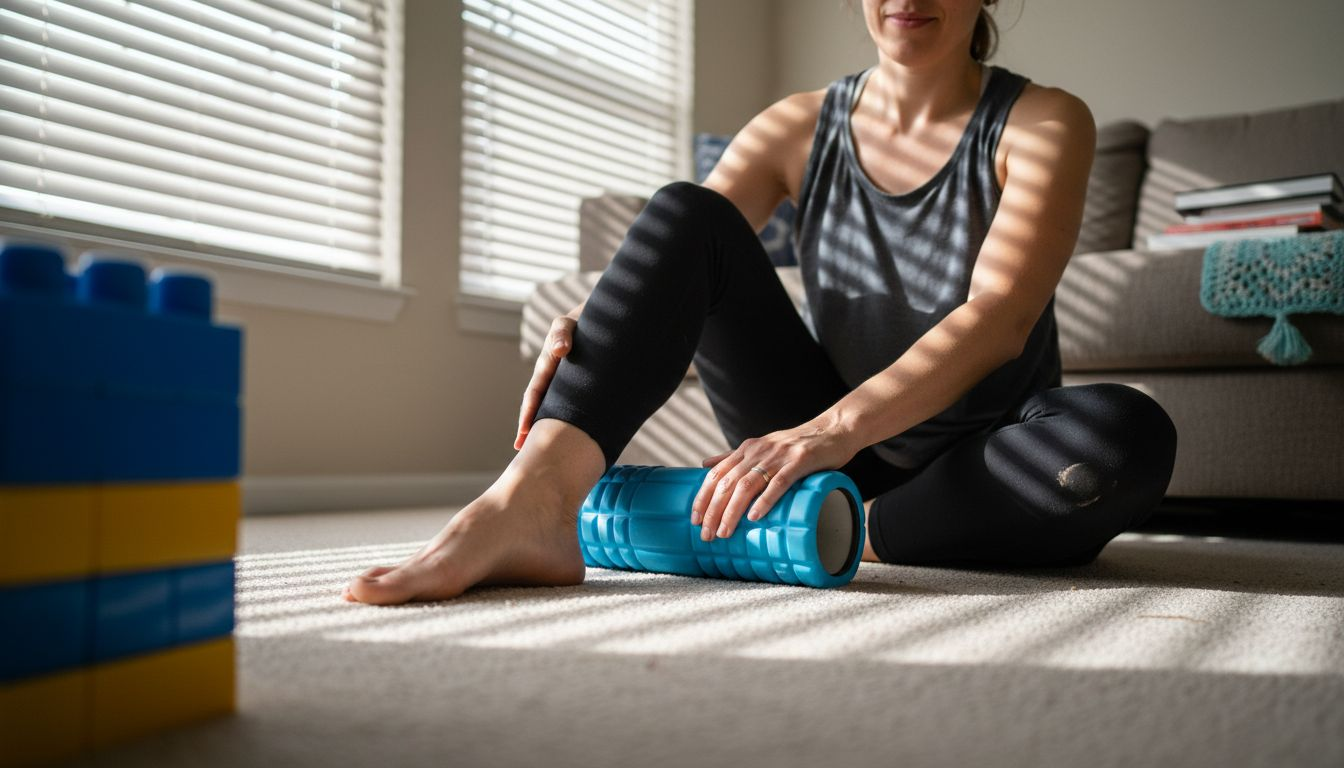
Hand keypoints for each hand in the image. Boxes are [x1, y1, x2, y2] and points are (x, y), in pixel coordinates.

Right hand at [515, 314, 577, 449]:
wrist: (598, 320)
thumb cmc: (581, 321)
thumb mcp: (568, 324)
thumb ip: (562, 334)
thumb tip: (560, 350)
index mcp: (546, 367)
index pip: (535, 394)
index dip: (528, 414)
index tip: (523, 433)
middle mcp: (553, 378)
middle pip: (540, 406)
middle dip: (532, 427)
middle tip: (523, 450)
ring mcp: (566, 384)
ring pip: (556, 409)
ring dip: (550, 427)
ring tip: (544, 450)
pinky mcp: (580, 386)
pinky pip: (573, 405)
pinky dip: (570, 421)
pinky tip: (574, 437)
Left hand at [690, 417, 856, 540]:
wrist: (833, 430)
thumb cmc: (797, 444)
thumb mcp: (762, 447)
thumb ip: (734, 456)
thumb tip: (706, 464)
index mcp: (747, 448)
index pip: (715, 474)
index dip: (702, 497)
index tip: (695, 520)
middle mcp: (757, 451)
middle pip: (727, 483)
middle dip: (713, 511)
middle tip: (707, 535)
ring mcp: (778, 456)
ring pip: (747, 485)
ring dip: (732, 511)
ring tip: (725, 532)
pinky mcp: (800, 462)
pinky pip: (778, 482)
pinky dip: (765, 500)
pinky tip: (755, 517)